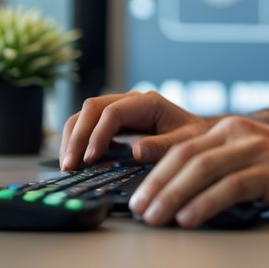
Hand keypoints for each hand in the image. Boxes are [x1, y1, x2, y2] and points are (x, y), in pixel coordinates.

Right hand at [59, 91, 211, 170]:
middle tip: (70, 165)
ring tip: (68, 166)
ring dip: (73, 138)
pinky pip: (89, 126)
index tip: (90, 159)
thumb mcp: (186, 143)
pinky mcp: (114, 122)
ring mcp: (120, 109)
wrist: (200, 134)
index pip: (112, 112)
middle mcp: (130, 101)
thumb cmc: (195, 138)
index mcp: (148, 102)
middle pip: (92, 108)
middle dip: (77, 136)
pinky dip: (78, 141)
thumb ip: (163, 146)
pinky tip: (77, 162)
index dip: (98, 135)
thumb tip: (137, 151)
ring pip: (85, 115)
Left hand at [129, 116, 268, 227]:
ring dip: (173, 196)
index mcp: (228, 129)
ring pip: (202, 170)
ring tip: (155, 217)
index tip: (135, 195)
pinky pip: (230, 186)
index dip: (152, 171)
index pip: (179, 148)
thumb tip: (178, 192)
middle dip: (155, 185)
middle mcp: (237, 133)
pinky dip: (205, 203)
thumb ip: (219, 166)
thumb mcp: (249, 158)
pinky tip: (189, 218)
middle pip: (184, 157)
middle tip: (138, 210)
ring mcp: (255, 150)